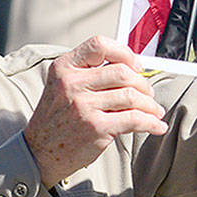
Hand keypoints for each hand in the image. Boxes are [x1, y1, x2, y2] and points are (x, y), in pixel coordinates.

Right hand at [22, 36, 167, 188]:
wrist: (39, 152)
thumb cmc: (57, 118)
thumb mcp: (62, 85)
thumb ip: (89, 72)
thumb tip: (132, 67)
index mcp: (65, 67)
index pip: (99, 44)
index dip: (124, 52)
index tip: (136, 64)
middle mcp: (72, 83)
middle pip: (122, 72)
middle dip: (142, 83)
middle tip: (148, 93)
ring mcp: (84, 106)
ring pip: (132, 95)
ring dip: (150, 104)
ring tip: (154, 111)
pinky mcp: (96, 127)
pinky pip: (135, 119)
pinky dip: (151, 123)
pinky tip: (157, 126)